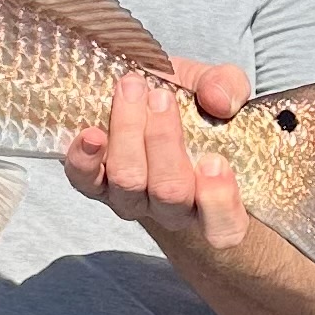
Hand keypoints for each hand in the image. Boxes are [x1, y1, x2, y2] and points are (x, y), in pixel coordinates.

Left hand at [63, 61, 252, 256]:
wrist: (150, 99)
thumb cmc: (193, 103)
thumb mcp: (220, 86)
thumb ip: (230, 87)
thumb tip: (217, 100)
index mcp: (212, 198)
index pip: (224, 227)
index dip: (219, 203)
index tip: (214, 161)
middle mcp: (171, 208)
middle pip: (170, 192)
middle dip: (164, 140)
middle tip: (160, 95)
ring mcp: (130, 198)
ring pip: (129, 181)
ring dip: (128, 132)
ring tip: (132, 90)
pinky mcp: (94, 183)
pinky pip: (85, 181)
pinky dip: (85, 158)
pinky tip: (91, 134)